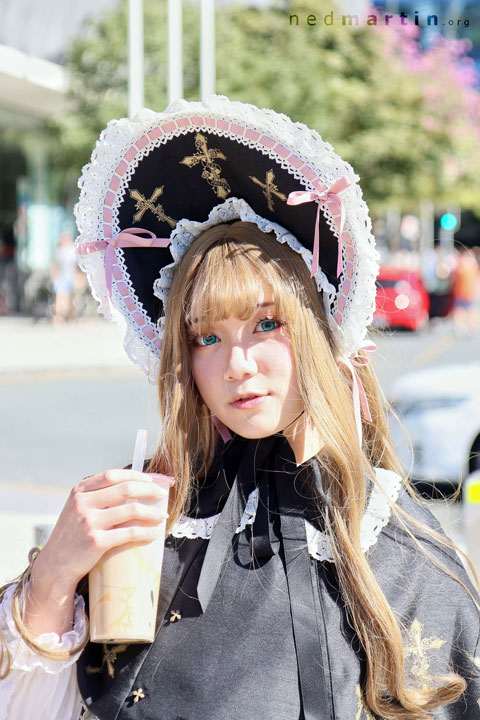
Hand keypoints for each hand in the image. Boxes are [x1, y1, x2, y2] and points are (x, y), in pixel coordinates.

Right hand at [35, 469, 171, 592]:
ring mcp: (90, 522)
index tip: (150, 480)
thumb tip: (131, 486)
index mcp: (80, 491)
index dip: (134, 475)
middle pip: (126, 489)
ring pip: (132, 510)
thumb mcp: (77, 508)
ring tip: (162, 515)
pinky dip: (146, 532)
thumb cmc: (72, 534)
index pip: (112, 475)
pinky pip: (130, 533)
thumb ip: (96, 496)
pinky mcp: (97, 542)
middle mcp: (83, 503)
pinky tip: (154, 533)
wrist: (56, 564)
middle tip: (162, 495)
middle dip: (149, 490)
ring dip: (152, 512)